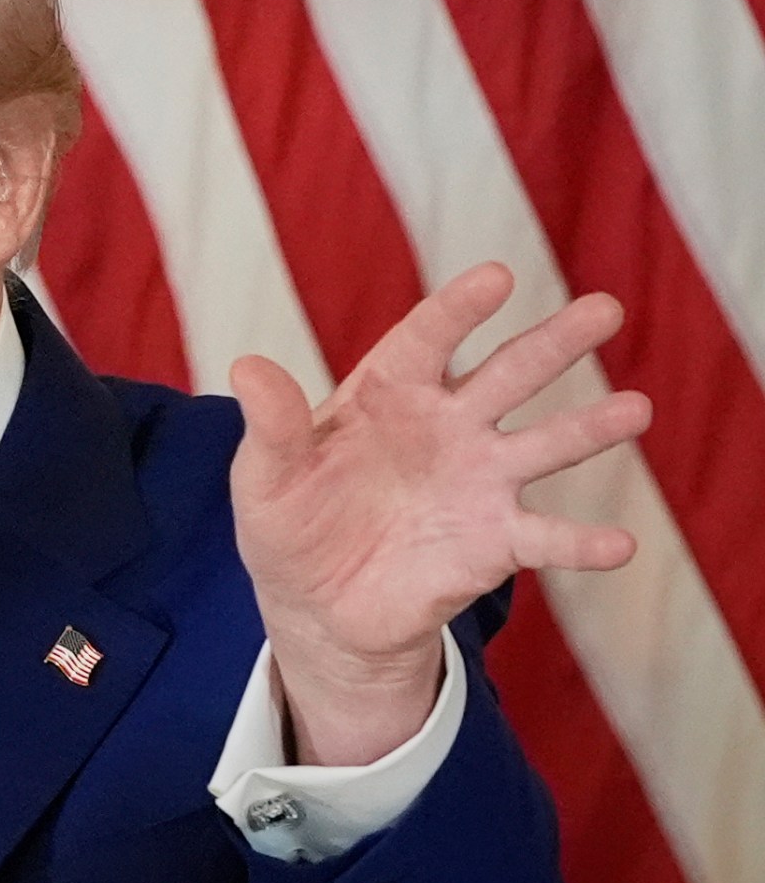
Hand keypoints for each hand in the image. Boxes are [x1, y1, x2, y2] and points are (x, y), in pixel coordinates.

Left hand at [228, 262, 649, 765]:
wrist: (315, 605)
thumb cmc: (288, 523)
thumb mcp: (264, 476)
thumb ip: (269, 426)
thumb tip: (246, 367)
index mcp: (387, 395)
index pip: (427, 340)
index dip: (458, 310)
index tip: (496, 277)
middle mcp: (447, 428)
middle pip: (506, 375)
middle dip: (553, 343)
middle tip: (605, 309)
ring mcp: (478, 482)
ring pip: (544, 444)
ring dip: (590, 428)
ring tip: (636, 408)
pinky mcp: (495, 543)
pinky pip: (546, 538)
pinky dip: (582, 542)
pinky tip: (619, 545)